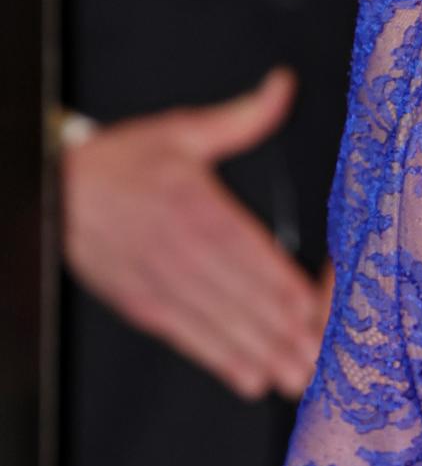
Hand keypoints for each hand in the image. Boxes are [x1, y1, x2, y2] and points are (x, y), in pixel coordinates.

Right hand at [62, 69, 327, 399]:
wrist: (53, 191)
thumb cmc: (122, 162)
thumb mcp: (183, 131)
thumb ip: (242, 118)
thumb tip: (282, 86)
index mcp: (200, 208)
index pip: (256, 254)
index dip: (290, 286)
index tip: (319, 307)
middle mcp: (185, 252)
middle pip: (246, 298)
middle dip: (287, 332)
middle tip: (323, 356)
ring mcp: (163, 284)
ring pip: (223, 326)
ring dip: (263, 354)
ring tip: (299, 376)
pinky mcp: (145, 306)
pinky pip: (189, 339)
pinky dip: (221, 361)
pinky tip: (251, 379)